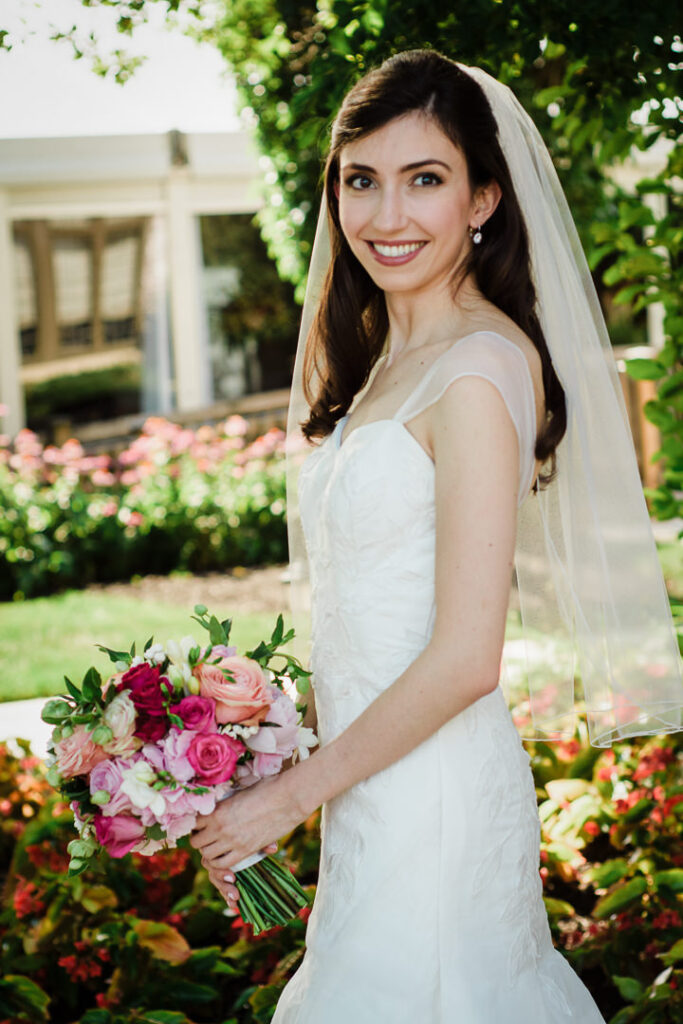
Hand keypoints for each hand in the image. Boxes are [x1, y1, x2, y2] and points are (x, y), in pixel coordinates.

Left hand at [190, 773, 307, 898]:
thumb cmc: (267, 789)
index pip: (193, 822)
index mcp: (218, 809)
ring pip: (206, 855)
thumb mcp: (241, 791)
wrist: (289, 798)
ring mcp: (232, 841)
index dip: (195, 823)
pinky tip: (225, 855)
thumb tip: (219, 804)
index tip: (200, 823)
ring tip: (216, 846)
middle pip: (196, 842)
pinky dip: (220, 863)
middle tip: (207, 836)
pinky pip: (223, 864)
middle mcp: (220, 827)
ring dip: (208, 851)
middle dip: (199, 839)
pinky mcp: (245, 851)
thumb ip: (227, 802)